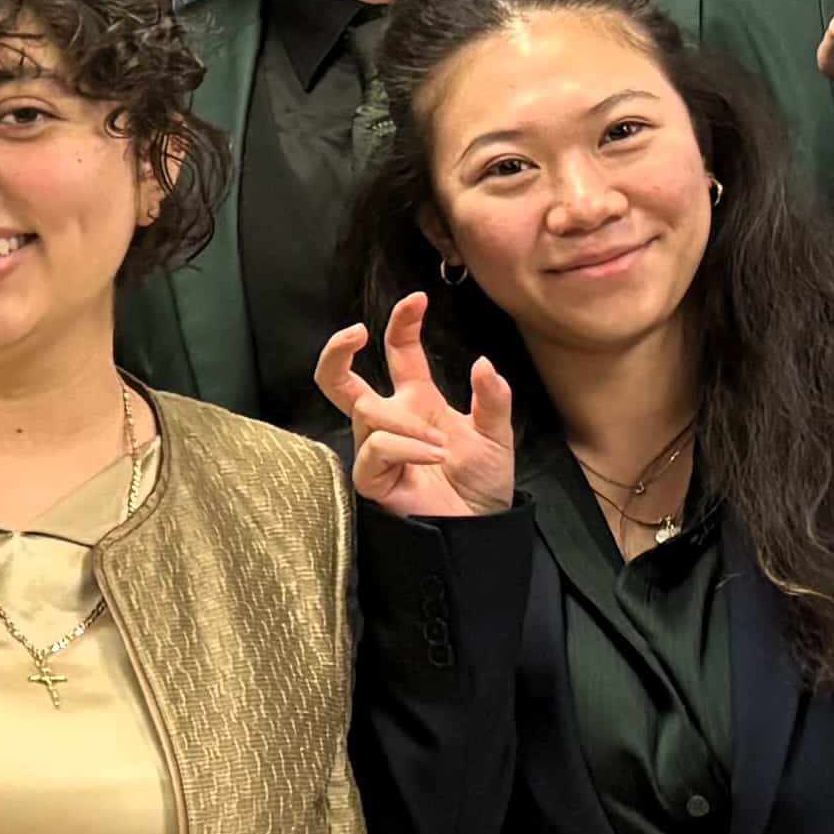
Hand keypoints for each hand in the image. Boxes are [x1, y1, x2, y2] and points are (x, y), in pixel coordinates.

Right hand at [314, 289, 515, 520]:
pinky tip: (432, 455)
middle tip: (355, 333)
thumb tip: (482, 362)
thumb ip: (492, 398)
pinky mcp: (372, 479)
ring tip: (440, 445)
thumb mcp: (497, 436)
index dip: (402, 323)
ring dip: (407, 422)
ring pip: (367, 411)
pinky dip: (405, 445)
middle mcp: (390, 421)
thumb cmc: (482, 487)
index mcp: (417, 401)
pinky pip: (375, 447)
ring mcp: (377, 449)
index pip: (397, 352)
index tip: (417, 300)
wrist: (479, 533)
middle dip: (336, 351)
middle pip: (338, 381)